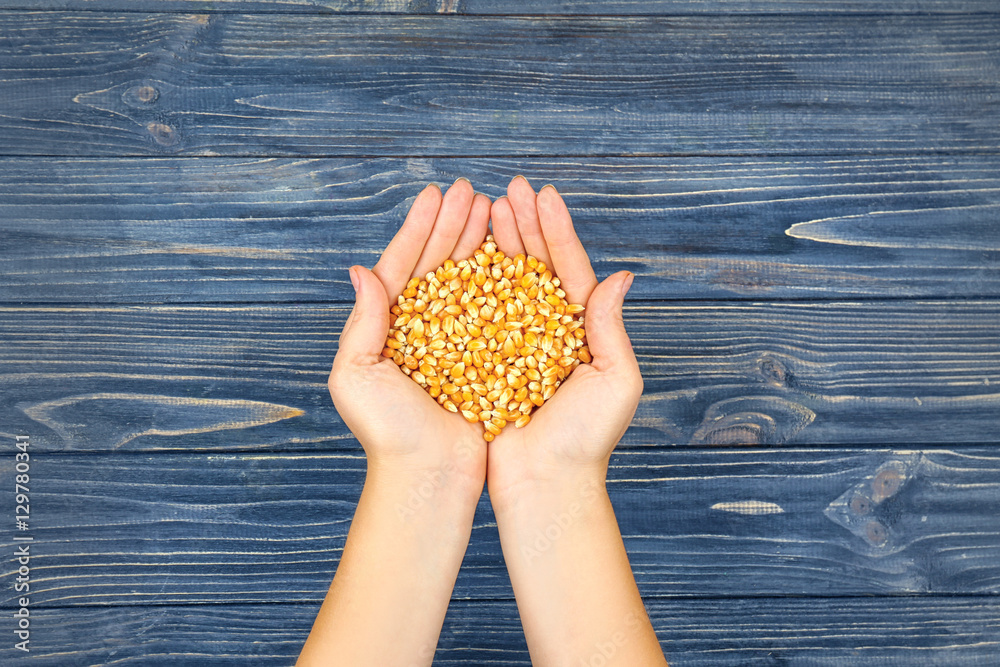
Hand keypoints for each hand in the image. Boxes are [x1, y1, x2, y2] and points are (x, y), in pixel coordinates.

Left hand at [328, 178, 491, 497]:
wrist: (429, 476)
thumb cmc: (386, 433)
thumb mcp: (357, 375)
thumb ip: (361, 322)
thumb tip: (360, 269)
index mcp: (387, 326)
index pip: (403, 264)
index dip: (419, 227)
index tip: (437, 194)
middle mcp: (421, 328)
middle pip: (438, 264)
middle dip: (453, 225)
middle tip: (471, 190)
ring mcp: (454, 341)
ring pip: (468, 280)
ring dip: (478, 243)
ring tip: (494, 209)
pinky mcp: (484, 358)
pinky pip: (494, 311)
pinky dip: (502, 281)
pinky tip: (513, 254)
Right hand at [486, 175, 641, 504]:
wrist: (544, 485)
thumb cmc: (587, 440)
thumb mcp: (615, 382)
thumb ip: (612, 329)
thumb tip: (619, 276)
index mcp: (582, 331)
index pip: (569, 269)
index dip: (556, 230)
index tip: (543, 194)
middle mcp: (547, 331)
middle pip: (534, 266)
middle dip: (523, 225)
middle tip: (509, 188)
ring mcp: (514, 344)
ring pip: (504, 283)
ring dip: (497, 244)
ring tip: (486, 208)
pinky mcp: (484, 361)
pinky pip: (476, 315)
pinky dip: (470, 283)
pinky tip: (461, 255)